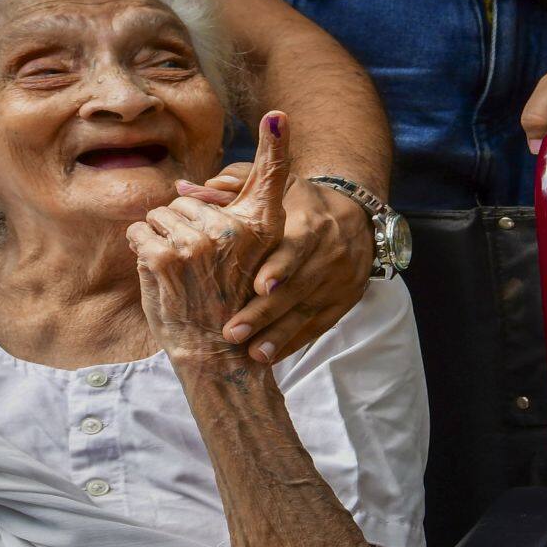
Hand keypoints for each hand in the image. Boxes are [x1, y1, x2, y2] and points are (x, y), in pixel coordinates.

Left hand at [128, 112, 288, 363]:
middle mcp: (233, 231)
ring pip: (161, 214)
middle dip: (181, 225)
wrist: (215, 354)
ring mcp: (198, 243)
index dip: (275, 142)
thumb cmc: (227, 304)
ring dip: (159, 238)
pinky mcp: (166, 257)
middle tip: (193, 265)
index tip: (277, 115)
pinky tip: (158, 273)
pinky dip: (140, 248)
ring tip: (179, 273)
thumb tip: (185, 186)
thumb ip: (232, 221)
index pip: (271, 177)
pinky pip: (139, 231)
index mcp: (259, 228)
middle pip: (187, 199)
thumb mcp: (246, 261)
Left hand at [175, 162, 372, 364]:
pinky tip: (269, 359)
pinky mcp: (343, 303)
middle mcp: (327, 256)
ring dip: (278, 336)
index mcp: (310, 225)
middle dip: (264, 313)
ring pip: (306, 313)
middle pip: (295, 289)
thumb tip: (187, 189)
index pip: (294, 248)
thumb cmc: (304, 203)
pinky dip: (292, 343)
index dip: (279, 268)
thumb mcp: (278, 187)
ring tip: (252, 356)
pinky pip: (316, 327)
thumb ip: (232, 187)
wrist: (359, 220)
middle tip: (232, 333)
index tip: (257, 286)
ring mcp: (337, 283)